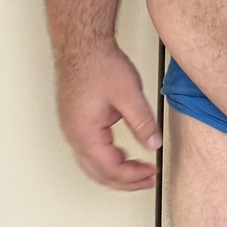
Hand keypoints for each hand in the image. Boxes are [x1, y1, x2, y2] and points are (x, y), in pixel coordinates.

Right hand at [57, 43, 161, 190]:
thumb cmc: (99, 65)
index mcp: (86, 134)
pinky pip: (89, 152)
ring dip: (115, 173)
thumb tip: (153, 144)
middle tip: (148, 179)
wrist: (83, 45)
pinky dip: (107, 160)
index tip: (152, 173)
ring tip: (137, 172)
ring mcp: (73, 129)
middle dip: (125, 181)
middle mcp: (75, 136)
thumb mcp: (129, 95)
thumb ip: (143, 123)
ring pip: (92, 165)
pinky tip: (122, 155)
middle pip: (99, 173)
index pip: (111, 169)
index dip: (134, 176)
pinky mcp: (76, 121)